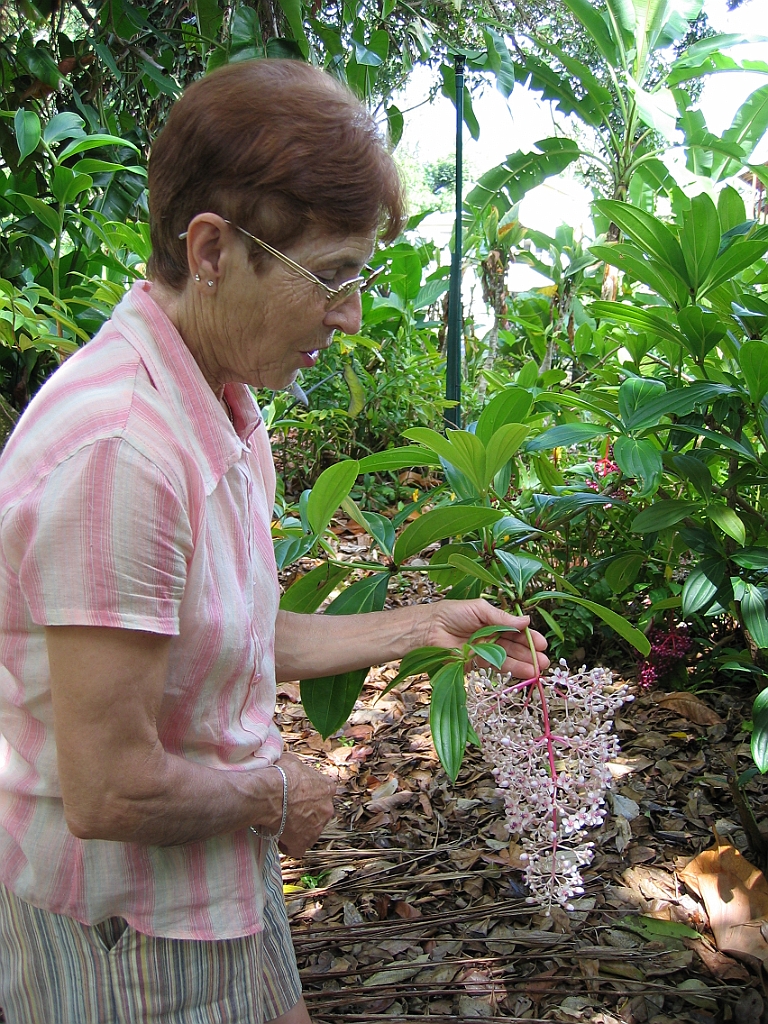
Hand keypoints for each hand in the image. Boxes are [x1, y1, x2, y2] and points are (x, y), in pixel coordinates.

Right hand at [273, 751, 335, 857]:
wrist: (271, 793)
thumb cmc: (281, 774)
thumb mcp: (293, 761)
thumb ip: (299, 768)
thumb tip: (291, 766)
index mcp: (327, 788)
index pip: (323, 792)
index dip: (310, 795)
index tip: (298, 796)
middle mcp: (327, 808)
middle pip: (319, 813)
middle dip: (307, 813)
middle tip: (289, 810)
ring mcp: (317, 828)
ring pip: (310, 831)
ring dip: (299, 829)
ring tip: (282, 825)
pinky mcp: (303, 843)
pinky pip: (298, 848)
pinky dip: (290, 846)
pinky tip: (280, 840)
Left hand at [422, 598, 548, 678]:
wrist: (428, 629)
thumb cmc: (451, 613)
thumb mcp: (479, 609)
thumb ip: (502, 618)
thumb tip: (526, 621)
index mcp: (492, 621)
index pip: (515, 630)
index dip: (528, 637)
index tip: (541, 643)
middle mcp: (491, 636)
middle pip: (515, 645)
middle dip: (530, 653)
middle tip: (544, 660)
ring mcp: (484, 650)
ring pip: (508, 658)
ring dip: (524, 663)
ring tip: (538, 669)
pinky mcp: (476, 663)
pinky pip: (496, 667)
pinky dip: (510, 669)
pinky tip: (523, 672)